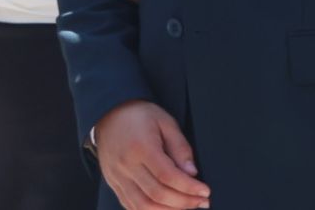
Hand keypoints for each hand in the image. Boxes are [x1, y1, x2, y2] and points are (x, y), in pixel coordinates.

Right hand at [94, 100, 210, 209]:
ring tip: (185, 206)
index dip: (189, 187)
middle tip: (201, 202)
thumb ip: (180, 147)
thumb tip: (191, 172)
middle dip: (184, 202)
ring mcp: (117, 176)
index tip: (204, 192)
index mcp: (141, 147)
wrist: (109, 113)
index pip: (168, 176)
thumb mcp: (165, 121)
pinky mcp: (113, 183)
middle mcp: (127, 165)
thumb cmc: (139, 115)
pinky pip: (130, 205)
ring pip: (143, 206)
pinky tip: (165, 207)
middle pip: (157, 194)